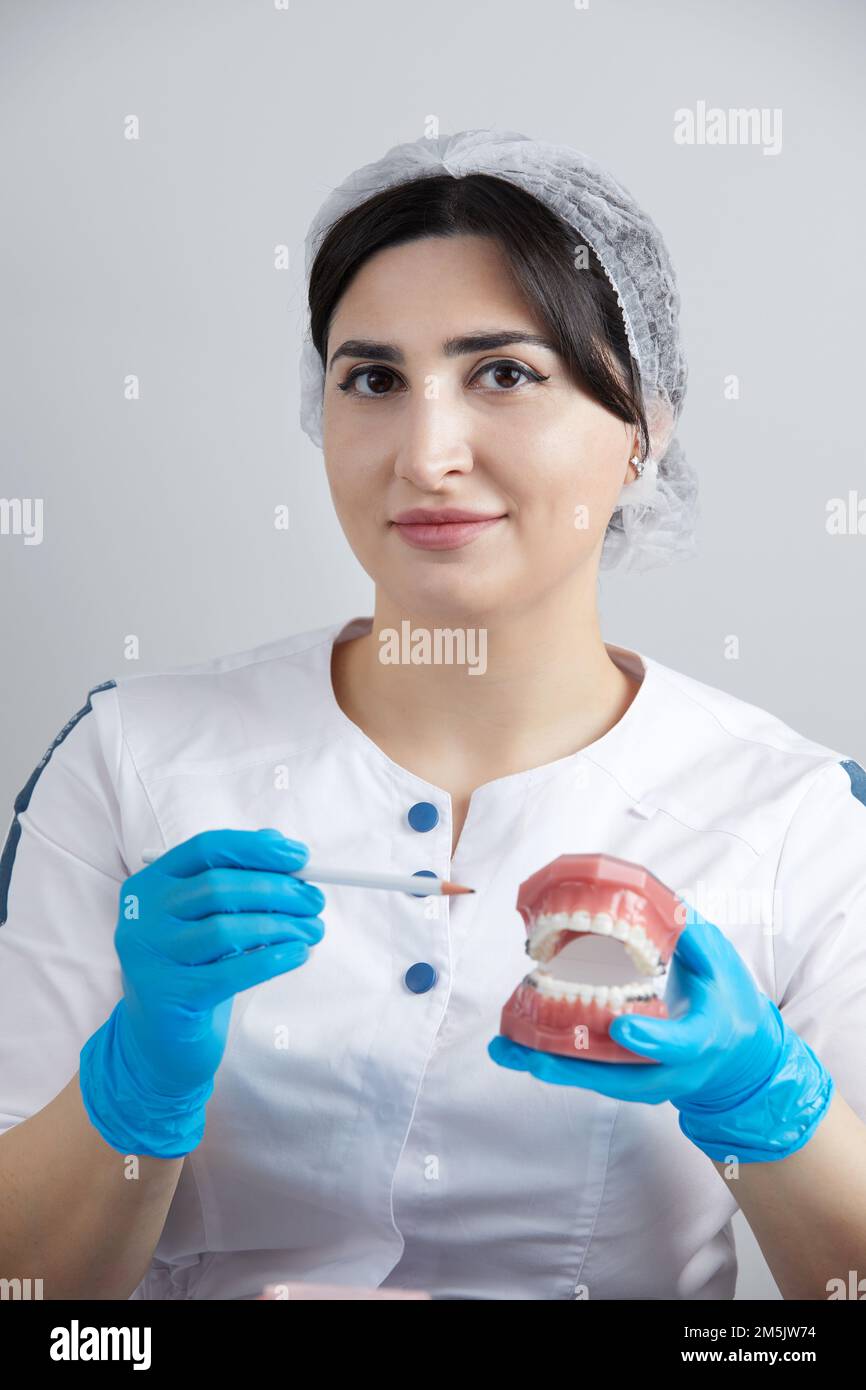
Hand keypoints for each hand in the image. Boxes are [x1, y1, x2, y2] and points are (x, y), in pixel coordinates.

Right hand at [79, 828, 324, 1157]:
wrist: (158, 1039)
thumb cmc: (194, 966)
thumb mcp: (208, 918)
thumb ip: (236, 878)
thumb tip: (281, 844)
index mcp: (151, 884)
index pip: (205, 848)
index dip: (256, 848)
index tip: (301, 856)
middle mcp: (141, 916)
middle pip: (219, 888)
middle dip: (278, 891)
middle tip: (316, 901)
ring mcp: (149, 957)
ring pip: (226, 930)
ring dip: (281, 926)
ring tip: (313, 930)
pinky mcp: (168, 996)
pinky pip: (231, 972)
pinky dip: (273, 960)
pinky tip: (299, 955)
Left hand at [488, 902, 833, 1162]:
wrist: (738, 1061)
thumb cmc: (729, 1004)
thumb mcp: (723, 965)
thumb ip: (691, 934)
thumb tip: (656, 898)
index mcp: (703, 1038)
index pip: (679, 1044)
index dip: (651, 1039)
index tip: (622, 1028)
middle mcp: (673, 1071)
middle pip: (622, 1076)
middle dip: (575, 1067)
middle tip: (533, 1055)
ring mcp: (648, 1083)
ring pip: (596, 1080)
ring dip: (549, 1066)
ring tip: (505, 1050)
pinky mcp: (627, 1082)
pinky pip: (588, 1074)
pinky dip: (552, 1061)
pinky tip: (514, 1048)